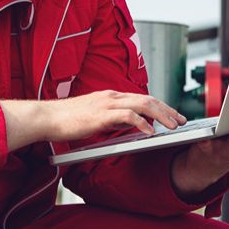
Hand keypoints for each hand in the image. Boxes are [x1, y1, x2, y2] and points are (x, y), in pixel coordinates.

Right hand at [1, 91, 185, 149]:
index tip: (173, 115)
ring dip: (161, 115)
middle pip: (147, 99)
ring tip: (174, 126)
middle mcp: (112, 96)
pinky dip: (142, 123)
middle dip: (167, 109)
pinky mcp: (102, 114)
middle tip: (181, 120)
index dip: (160, 106)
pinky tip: (151, 132)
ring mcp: (107, 103)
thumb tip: (131, 125)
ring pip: (142, 104)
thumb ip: (113, 119)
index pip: (142, 98)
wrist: (46, 117)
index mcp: (111, 96)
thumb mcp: (95, 118)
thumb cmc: (66, 120)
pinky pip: (128, 116)